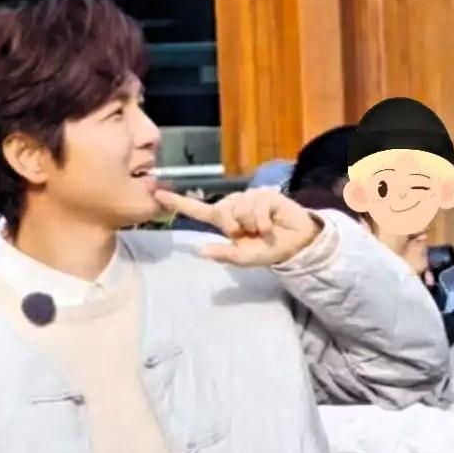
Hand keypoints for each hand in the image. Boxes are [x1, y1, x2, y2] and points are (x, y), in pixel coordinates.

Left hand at [154, 187, 321, 266]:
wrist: (295, 244)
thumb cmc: (269, 249)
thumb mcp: (245, 258)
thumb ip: (225, 255)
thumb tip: (200, 251)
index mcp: (225, 220)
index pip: (198, 211)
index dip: (178, 203)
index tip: (157, 194)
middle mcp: (234, 204)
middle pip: (221, 210)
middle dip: (234, 226)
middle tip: (249, 235)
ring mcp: (249, 197)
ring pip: (239, 209)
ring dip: (252, 225)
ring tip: (263, 230)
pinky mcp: (265, 194)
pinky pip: (256, 208)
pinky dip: (263, 223)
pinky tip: (270, 227)